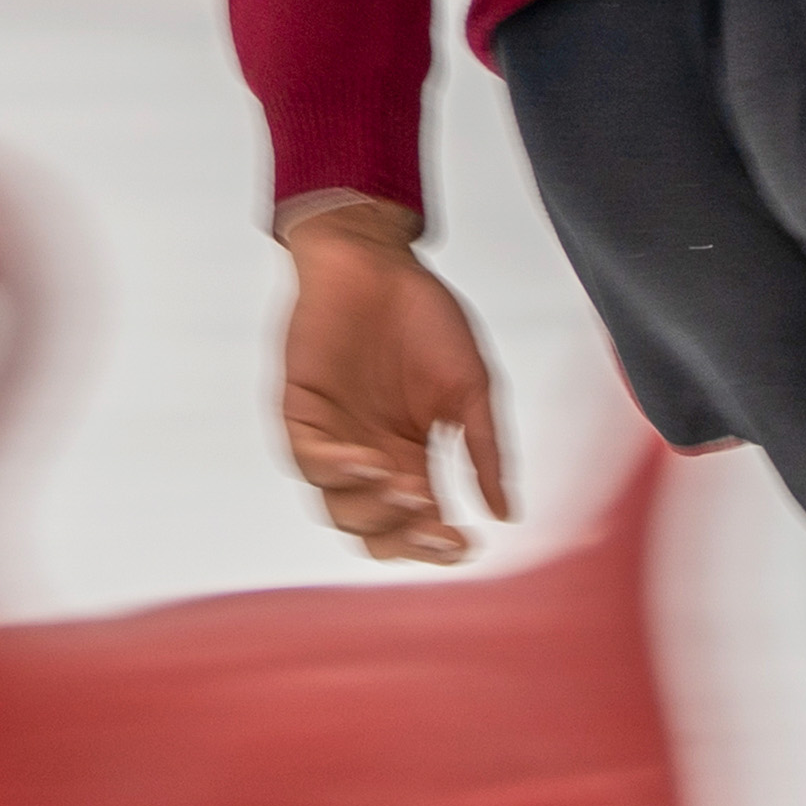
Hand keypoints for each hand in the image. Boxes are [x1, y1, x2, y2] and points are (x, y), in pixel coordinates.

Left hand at [275, 201, 516, 564]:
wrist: (377, 261)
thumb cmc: (425, 318)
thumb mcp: (470, 388)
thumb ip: (484, 449)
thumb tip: (506, 514)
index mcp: (408, 459)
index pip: (417, 525)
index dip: (437, 545)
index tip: (466, 545)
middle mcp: (367, 460)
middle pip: (373, 531)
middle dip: (405, 537)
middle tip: (435, 523)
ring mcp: (330, 439)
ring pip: (338, 505)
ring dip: (374, 507)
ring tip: (409, 488)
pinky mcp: (299, 412)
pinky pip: (307, 458)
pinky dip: (335, 468)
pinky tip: (365, 459)